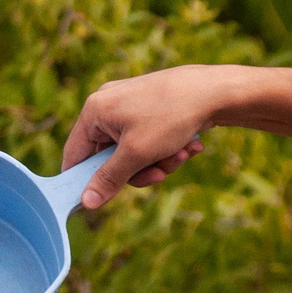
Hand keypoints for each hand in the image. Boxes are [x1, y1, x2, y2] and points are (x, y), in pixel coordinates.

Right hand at [63, 65, 219, 209]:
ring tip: (182, 155)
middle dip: (138, 170)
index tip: (99, 199)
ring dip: (158, 162)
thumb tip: (86, 202)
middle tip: (160, 174)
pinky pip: (148, 140)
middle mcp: (108, 105)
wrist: (215, 90)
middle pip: (109, 157)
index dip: (86, 180)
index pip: (76, 155)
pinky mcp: (150, 108)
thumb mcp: (137, 154)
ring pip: (133, 152)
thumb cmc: (171, 115)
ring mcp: (129, 105)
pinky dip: (166, 149)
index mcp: (94, 111)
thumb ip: (109, 179)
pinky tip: (189, 146)